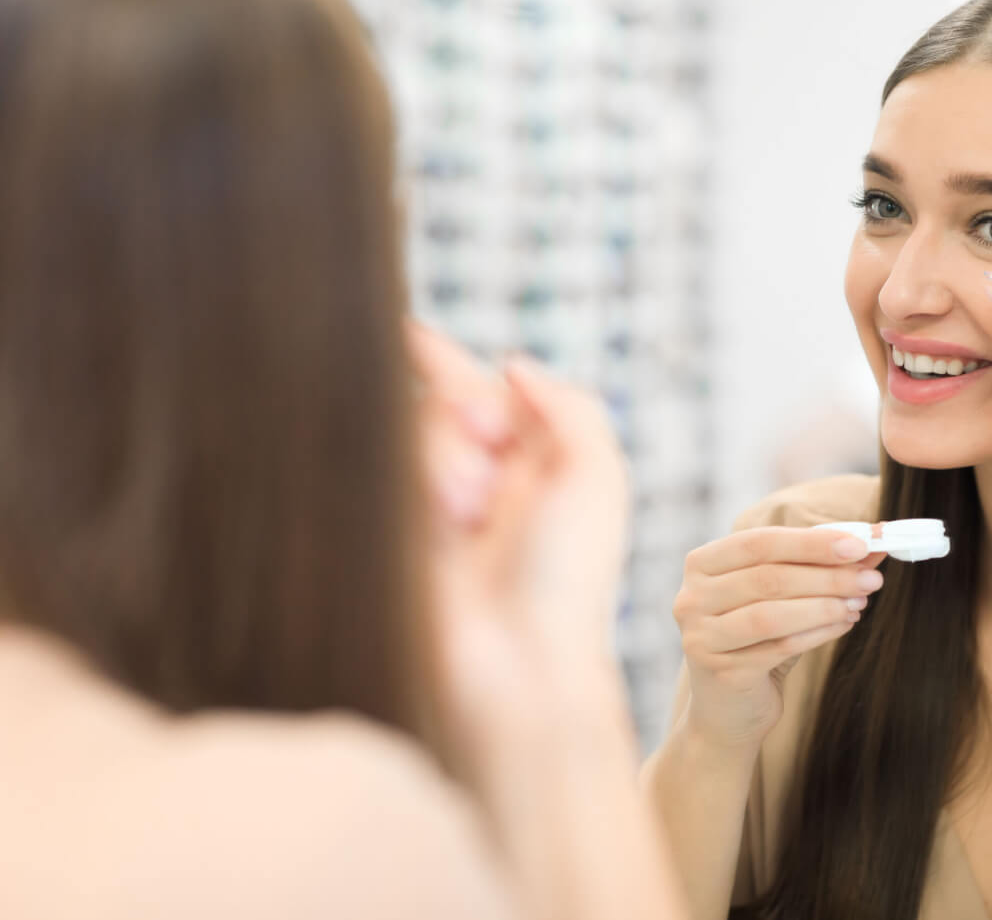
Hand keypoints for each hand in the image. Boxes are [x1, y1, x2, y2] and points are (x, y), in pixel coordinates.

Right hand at [410, 323, 629, 743]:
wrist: (517, 665)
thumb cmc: (569, 577)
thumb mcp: (598, 475)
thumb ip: (568, 405)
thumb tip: (511, 364)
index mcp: (538, 463)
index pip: (483, 393)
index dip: (445, 362)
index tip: (409, 335)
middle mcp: (485, 481)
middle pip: (442, 405)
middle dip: (461, 409)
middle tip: (485, 439)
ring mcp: (438, 511)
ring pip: (411, 437)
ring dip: (446, 456)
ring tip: (470, 510)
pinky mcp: (398, 538)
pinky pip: (383, 478)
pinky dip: (420, 481)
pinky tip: (447, 517)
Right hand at [673, 527, 886, 750]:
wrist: (727, 710)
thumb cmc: (756, 641)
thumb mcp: (781, 596)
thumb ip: (816, 566)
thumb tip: (870, 545)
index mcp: (702, 565)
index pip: (760, 542)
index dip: (811, 542)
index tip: (859, 544)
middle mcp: (691, 598)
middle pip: (768, 577)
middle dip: (827, 575)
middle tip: (870, 578)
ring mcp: (700, 637)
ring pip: (772, 614)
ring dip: (825, 605)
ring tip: (860, 602)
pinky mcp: (721, 672)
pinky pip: (779, 647)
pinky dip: (818, 633)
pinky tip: (845, 624)